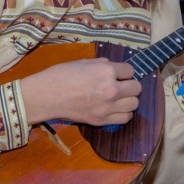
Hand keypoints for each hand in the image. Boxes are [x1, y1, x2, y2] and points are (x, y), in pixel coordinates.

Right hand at [20, 58, 141, 125]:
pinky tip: (115, 109)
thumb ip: (102, 64)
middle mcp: (111, 89)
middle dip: (130, 85)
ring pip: (134, 104)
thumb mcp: (84, 62)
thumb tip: (113, 67)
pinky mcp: (101, 120)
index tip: (118, 74)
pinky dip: (123, 113)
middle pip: (137, 88)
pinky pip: (125, 118)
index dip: (124, 72)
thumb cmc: (61, 75)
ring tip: (118, 98)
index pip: (130, 71)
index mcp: (106, 71)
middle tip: (120, 85)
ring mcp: (107, 107)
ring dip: (128, 100)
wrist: (46, 96)